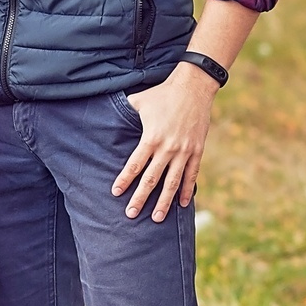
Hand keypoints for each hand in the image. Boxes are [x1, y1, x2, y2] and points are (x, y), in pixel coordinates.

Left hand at [110, 64, 219, 221]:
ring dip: (164, 202)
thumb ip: (125, 111)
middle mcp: (168, 148)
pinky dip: (187, 191)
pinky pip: (192, 175)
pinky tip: (182, 204)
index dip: (124, 180)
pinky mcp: (197, 151)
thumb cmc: (163, 93)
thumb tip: (107, 115)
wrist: (194, 86)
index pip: (134, 165)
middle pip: (151, 179)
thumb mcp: (140, 100)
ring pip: (172, 183)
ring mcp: (184, 152)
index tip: (116, 193)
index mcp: (151, 138)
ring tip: (156, 218)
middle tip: (130, 214)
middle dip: (140, 198)